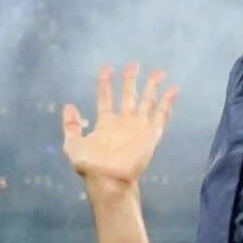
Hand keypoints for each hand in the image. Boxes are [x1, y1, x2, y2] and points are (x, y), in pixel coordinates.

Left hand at [61, 65, 175, 192]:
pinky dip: (168, 102)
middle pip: (128, 95)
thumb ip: (70, 125)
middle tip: (133, 64)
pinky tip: (173, 89)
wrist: (108, 179)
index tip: (107, 67)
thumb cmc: (90, 164)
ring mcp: (138, 126)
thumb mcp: (73, 143)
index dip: (105, 82)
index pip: (106, 96)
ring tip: (158, 72)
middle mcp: (123, 121)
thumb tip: (69, 105)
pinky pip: (161, 115)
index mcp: (105, 122)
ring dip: (152, 86)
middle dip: (130, 79)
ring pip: (147, 101)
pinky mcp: (151, 133)